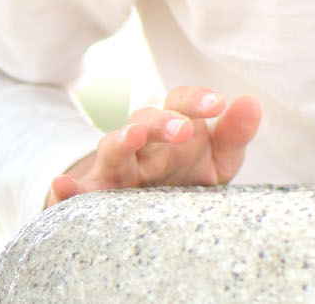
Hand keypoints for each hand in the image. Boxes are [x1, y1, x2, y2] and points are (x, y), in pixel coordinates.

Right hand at [43, 86, 261, 206]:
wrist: (140, 214)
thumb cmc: (182, 180)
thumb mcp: (214, 162)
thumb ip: (233, 135)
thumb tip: (251, 101)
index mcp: (170, 129)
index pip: (179, 102)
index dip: (196, 100)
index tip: (219, 104)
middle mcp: (141, 144)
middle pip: (145, 120)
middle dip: (163, 121)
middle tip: (185, 130)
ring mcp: (114, 168)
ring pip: (113, 148)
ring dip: (122, 139)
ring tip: (134, 136)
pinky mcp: (91, 196)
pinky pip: (77, 192)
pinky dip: (66, 188)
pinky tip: (62, 186)